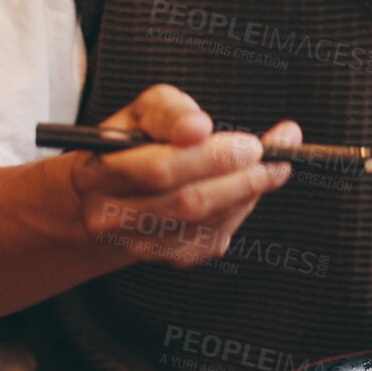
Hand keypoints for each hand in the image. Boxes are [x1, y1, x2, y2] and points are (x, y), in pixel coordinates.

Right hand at [67, 84, 295, 267]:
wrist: (111, 195)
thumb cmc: (132, 143)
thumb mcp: (142, 112)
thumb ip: (171, 112)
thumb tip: (199, 128)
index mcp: (95, 173)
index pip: (161, 170)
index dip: (212, 158)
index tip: (251, 144)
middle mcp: (109, 216)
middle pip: (188, 202)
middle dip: (241, 177)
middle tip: (275, 157)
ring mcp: (138, 245)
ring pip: (207, 223)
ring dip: (247, 193)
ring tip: (273, 167)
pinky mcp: (168, 258)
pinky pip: (214, 238)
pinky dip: (239, 210)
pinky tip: (247, 189)